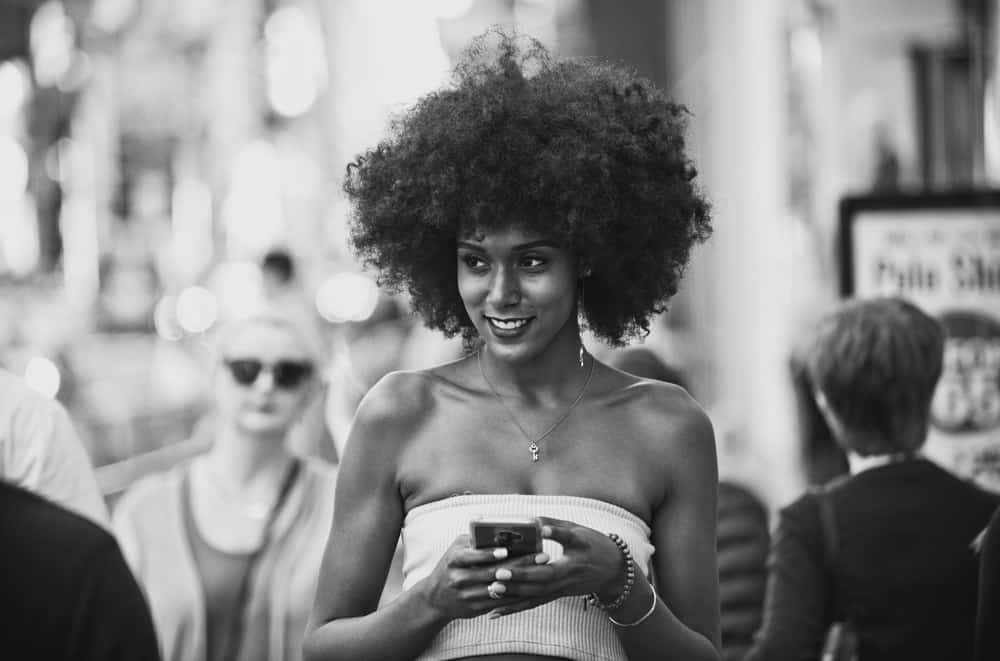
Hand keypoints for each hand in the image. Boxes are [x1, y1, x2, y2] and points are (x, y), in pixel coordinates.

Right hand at [418, 534, 550, 620]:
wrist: (435, 597)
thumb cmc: (451, 565)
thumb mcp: (457, 549)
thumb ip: (475, 540)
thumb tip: (502, 531)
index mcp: (455, 559)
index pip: (473, 556)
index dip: (489, 554)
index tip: (507, 550)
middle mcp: (459, 578)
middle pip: (492, 572)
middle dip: (519, 564)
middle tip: (542, 556)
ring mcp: (467, 596)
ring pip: (499, 589)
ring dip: (522, 581)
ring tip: (542, 571)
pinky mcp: (475, 610)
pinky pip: (499, 603)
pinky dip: (515, 595)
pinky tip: (532, 587)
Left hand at [487, 517, 626, 617]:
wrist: (613, 572)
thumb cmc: (593, 545)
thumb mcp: (578, 530)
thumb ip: (554, 524)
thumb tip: (530, 519)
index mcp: (577, 551)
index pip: (563, 545)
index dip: (551, 538)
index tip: (539, 532)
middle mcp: (569, 573)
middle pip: (543, 577)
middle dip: (520, 576)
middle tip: (498, 573)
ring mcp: (562, 587)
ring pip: (536, 594)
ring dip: (514, 594)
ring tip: (492, 590)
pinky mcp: (556, 595)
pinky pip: (534, 603)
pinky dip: (514, 608)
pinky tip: (495, 612)